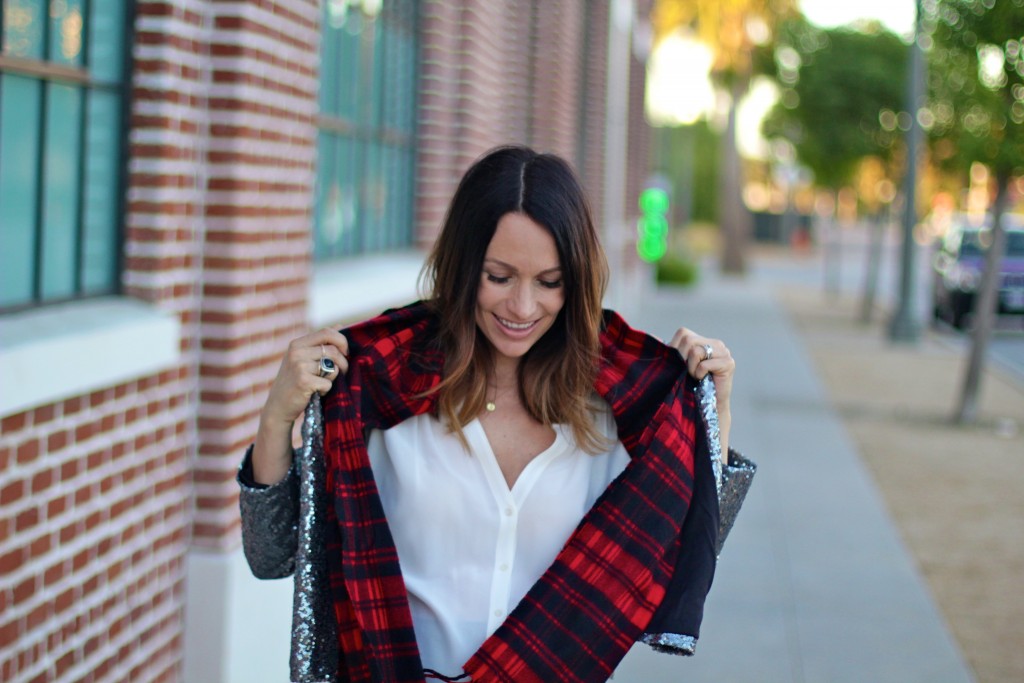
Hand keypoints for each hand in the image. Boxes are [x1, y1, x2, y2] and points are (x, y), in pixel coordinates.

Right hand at [261, 328, 349, 427]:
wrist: (278, 407)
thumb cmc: (294, 382)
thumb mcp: (302, 359)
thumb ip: (320, 343)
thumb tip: (341, 326)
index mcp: (297, 344)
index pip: (327, 332)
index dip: (342, 341)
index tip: (345, 353)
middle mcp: (296, 352)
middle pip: (333, 350)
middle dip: (343, 363)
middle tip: (342, 373)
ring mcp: (299, 366)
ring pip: (333, 367)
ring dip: (333, 378)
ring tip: (323, 384)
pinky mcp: (303, 381)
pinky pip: (328, 382)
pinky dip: (326, 390)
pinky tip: (316, 393)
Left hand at [669, 327, 734, 459]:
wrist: (706, 407)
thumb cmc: (690, 387)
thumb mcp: (677, 365)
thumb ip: (668, 350)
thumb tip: (649, 335)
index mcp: (703, 340)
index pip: (683, 333)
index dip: (676, 348)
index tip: (679, 365)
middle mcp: (715, 343)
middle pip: (689, 340)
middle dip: (683, 359)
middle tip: (688, 372)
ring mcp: (724, 351)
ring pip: (696, 351)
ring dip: (691, 368)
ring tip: (696, 376)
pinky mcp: (728, 363)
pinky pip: (705, 364)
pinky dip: (699, 374)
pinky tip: (703, 380)